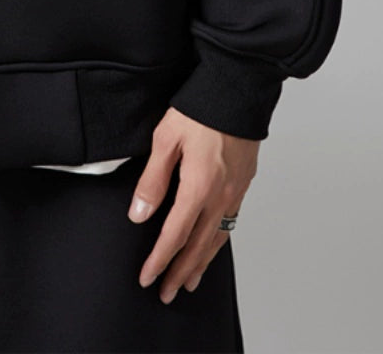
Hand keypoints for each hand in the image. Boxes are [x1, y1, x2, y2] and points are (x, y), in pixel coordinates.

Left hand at [126, 107, 259, 302]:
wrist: (237, 90)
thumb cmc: (199, 110)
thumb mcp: (166, 139)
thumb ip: (152, 179)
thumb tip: (139, 214)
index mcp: (198, 187)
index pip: (175, 235)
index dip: (160, 260)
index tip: (147, 278)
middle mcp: (220, 196)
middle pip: (198, 246)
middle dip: (180, 272)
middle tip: (166, 293)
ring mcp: (234, 192)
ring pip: (217, 239)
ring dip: (201, 264)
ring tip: (188, 281)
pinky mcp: (243, 184)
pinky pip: (230, 223)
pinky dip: (218, 243)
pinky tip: (211, 246)